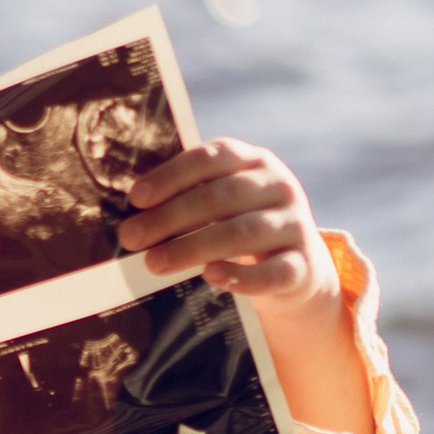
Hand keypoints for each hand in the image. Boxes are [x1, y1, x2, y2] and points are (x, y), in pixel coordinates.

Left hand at [121, 137, 334, 310]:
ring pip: (244, 232)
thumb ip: (187, 201)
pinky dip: (241, 276)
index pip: (213, 157)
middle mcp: (279, 187)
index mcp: (255, 162)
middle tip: (131, 238)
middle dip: (172, 216)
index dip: (173, 175)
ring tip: (154, 263)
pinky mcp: (302, 266)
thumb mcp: (221, 206)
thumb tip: (132, 217)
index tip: (135, 198)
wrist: (296, 269)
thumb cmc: (240, 230)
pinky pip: (272, 272)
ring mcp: (294, 225)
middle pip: (222, 196)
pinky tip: (211, 277)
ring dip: (194, 247)